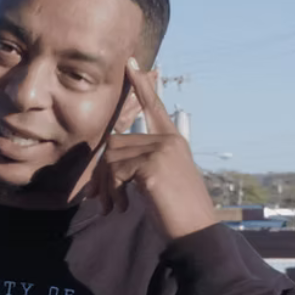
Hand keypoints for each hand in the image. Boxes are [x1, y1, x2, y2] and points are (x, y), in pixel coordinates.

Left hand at [84, 58, 217, 240]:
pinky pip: (114, 171)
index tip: (131, 62)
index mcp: (172, 140)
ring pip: (111, 156)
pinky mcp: (153, 164)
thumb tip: (107, 160)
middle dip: (101, 173)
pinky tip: (122, 207)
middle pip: (114, 141)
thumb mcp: (158, 180)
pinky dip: (112, 191)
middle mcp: (169, 139)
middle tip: (99, 199)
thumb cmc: (176, 211)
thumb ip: (139, 163)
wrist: (195, 232)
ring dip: (104, 186)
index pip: (154, 106)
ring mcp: (162, 150)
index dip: (142, 85)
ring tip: (113, 206)